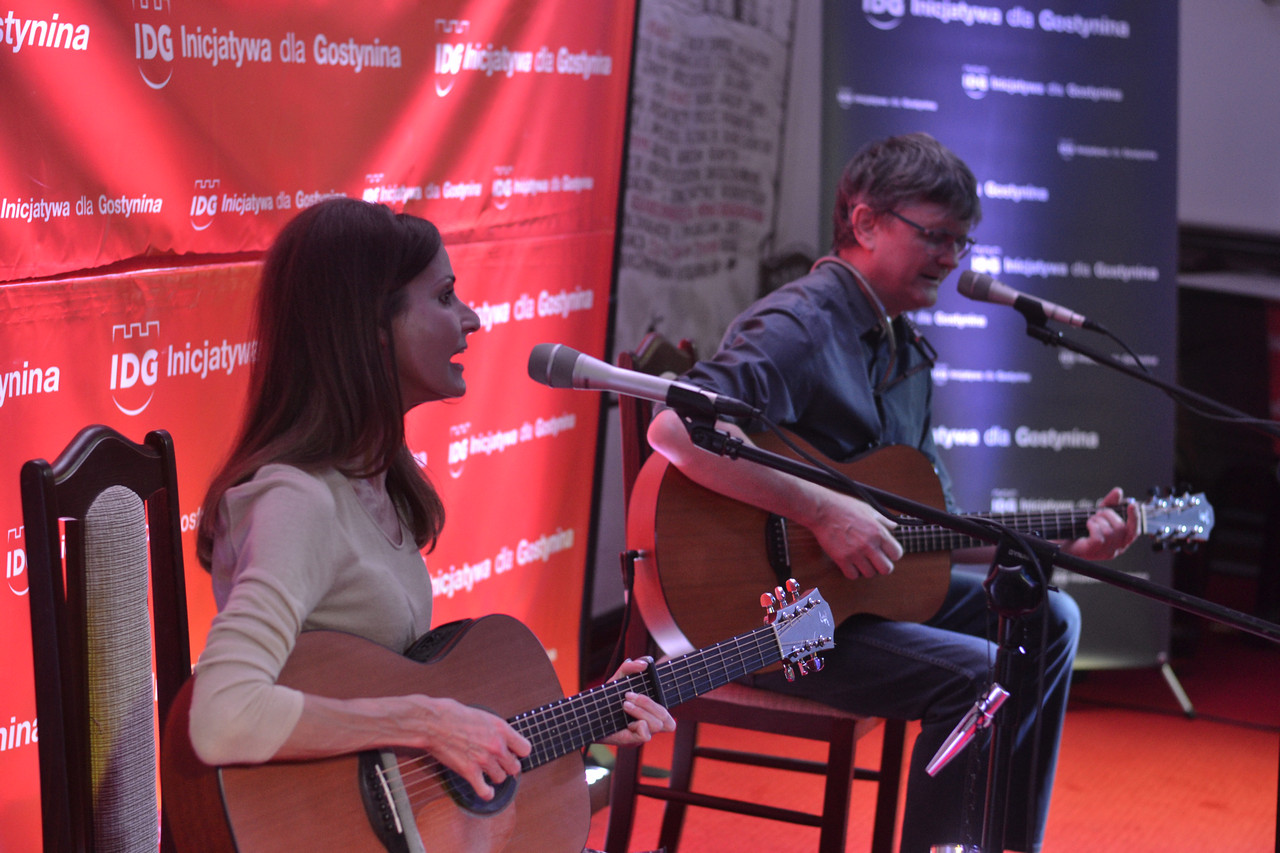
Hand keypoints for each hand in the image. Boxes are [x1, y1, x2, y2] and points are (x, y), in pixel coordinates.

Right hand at [415, 697, 531, 800]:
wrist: (432, 722)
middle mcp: (496, 745)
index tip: (513, 753)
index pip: (525, 749)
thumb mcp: (482, 715)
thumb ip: (494, 729)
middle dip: (507, 766)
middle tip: (499, 764)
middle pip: (514, 767)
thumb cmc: (453, 714)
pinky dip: (486, 793)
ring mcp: (483, 760)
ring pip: (500, 778)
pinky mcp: (469, 772)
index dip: (519, 752)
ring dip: (494, 776)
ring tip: (488, 772)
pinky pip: (484, 791)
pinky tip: (486, 791)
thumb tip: (500, 736)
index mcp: (501, 729)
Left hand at [596, 658, 674, 745]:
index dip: (663, 704)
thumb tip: (644, 663)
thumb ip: (629, 668)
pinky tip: (627, 722)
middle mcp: (648, 726)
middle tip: (628, 696)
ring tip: (625, 704)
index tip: (645, 688)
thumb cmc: (605, 698)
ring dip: (642, 711)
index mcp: (650, 714)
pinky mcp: (630, 741)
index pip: (668, 717)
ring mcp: (640, 735)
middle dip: (649, 704)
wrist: (587, 713)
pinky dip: (639, 725)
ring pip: (656, 726)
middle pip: (666, 720)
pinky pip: (645, 736)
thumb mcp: (617, 679)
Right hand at [811, 491, 902, 578]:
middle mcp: (869, 544)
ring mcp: (855, 553)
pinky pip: (853, 575)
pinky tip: (850, 563)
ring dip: (867, 569)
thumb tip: (894, 526)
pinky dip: (853, 571)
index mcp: (878, 532)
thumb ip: (883, 520)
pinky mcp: (841, 559)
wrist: (822, 510)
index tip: (886, 552)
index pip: (897, 554)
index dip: (893, 554)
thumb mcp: (868, 509)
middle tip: (876, 561)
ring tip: (861, 561)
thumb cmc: (844, 507)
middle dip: (882, 566)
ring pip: (870, 574)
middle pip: (886, 569)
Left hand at [1062, 487, 1138, 560]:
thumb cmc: (1085, 530)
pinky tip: (1088, 525)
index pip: (1134, 531)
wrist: (1066, 542)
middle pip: (1121, 528)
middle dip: (1108, 515)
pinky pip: (1099, 537)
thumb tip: (1118, 492)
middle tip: (1098, 513)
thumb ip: (1110, 503)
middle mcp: (1116, 549)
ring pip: (1109, 531)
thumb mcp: (1100, 514)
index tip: (1132, 505)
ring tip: (1091, 520)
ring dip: (1098, 520)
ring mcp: (1105, 552)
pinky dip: (1092, 526)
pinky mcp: (1094, 552)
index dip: (1135, 518)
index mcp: (1121, 541)